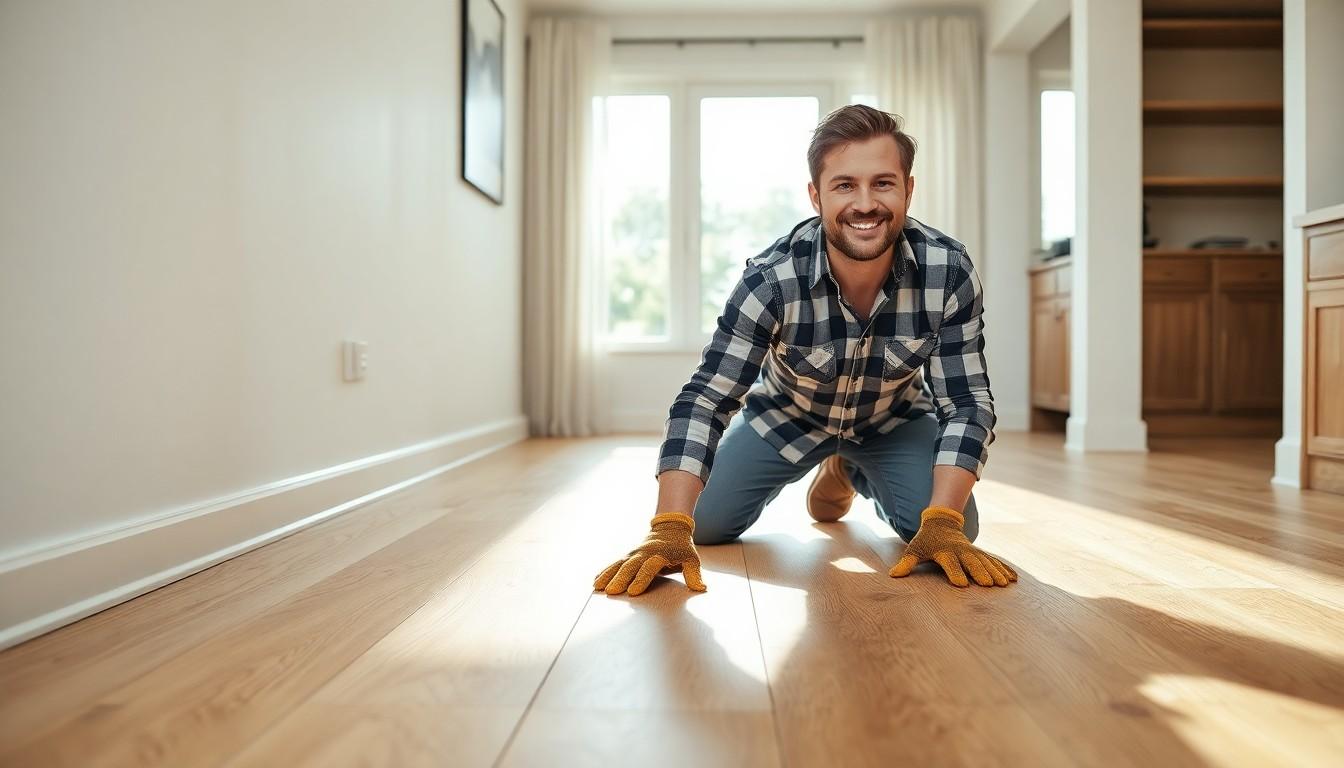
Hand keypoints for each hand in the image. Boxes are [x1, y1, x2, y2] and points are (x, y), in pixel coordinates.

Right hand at [594, 512, 706, 596]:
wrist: (671, 527)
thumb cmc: (682, 547)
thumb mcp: (692, 559)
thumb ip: (694, 574)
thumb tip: (701, 588)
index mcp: (660, 554)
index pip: (649, 568)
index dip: (641, 579)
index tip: (633, 592)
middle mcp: (644, 553)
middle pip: (630, 567)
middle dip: (620, 579)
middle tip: (611, 592)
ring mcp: (634, 553)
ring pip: (619, 564)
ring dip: (608, 575)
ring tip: (597, 587)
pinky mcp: (629, 555)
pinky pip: (615, 563)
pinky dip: (605, 571)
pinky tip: (596, 581)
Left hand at [889, 506, 1016, 587]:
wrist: (941, 522)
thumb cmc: (926, 540)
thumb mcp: (915, 549)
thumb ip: (906, 563)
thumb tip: (893, 575)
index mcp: (944, 551)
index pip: (949, 563)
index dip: (954, 573)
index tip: (960, 584)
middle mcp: (960, 551)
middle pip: (972, 562)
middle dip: (980, 572)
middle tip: (990, 585)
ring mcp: (972, 551)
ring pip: (986, 561)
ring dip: (995, 572)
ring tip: (1004, 584)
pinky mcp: (980, 553)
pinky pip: (994, 561)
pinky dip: (1005, 568)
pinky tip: (1014, 578)